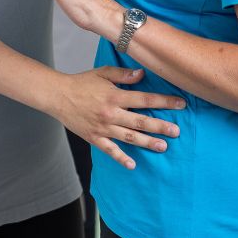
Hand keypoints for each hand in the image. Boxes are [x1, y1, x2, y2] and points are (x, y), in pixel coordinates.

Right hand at [54, 66, 184, 168]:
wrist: (57, 96)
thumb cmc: (81, 83)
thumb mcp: (102, 73)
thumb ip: (123, 74)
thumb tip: (142, 74)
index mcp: (115, 96)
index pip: (144, 100)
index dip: (164, 102)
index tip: (180, 104)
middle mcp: (111, 113)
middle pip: (140, 121)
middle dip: (161, 126)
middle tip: (176, 131)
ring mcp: (103, 127)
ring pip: (129, 137)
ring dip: (147, 142)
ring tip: (163, 146)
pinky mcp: (94, 137)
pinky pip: (110, 150)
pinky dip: (121, 158)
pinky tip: (132, 164)